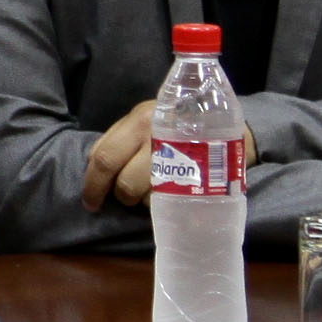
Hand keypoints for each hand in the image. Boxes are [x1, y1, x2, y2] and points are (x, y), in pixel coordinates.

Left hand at [80, 102, 259, 210]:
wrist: (230, 124)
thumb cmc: (178, 123)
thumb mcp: (146, 119)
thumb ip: (119, 139)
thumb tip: (93, 164)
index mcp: (138, 120)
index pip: (103, 157)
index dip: (92, 185)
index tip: (91, 201)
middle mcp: (156, 136)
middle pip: (124, 183)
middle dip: (119, 197)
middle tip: (123, 199)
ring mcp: (179, 158)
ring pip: (145, 196)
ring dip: (143, 201)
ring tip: (155, 189)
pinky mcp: (199, 176)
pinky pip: (170, 201)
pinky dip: (164, 203)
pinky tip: (171, 193)